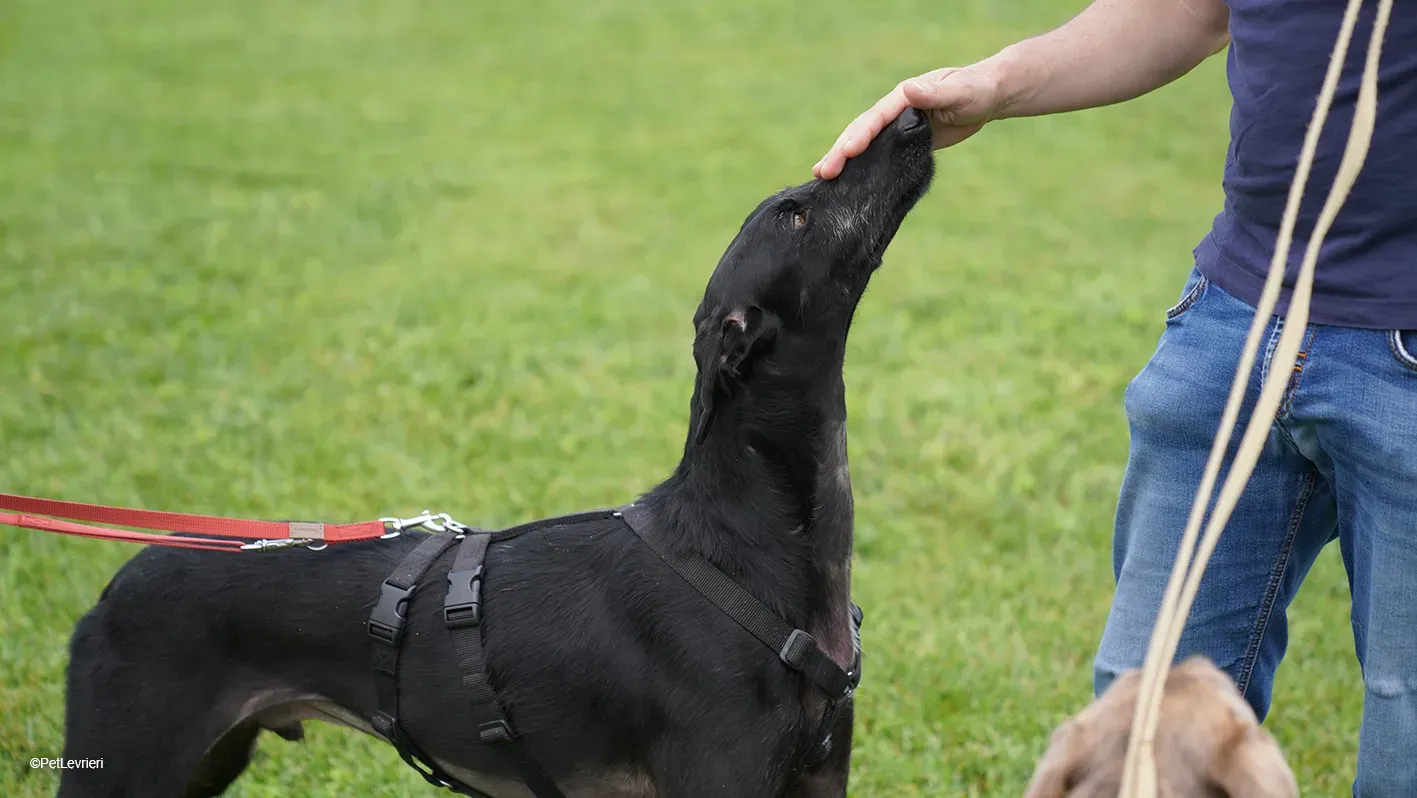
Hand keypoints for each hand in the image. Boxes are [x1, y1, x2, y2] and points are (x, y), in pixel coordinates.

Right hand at [813, 66, 1003, 179]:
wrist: (984, 97)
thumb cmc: (975, 90)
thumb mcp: (960, 91)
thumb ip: (935, 93)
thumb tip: (908, 88)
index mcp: (903, 98)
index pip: (876, 117)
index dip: (861, 135)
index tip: (847, 152)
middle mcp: (893, 112)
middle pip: (861, 131)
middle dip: (841, 151)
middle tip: (823, 172)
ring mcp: (894, 128)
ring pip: (864, 144)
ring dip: (842, 158)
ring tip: (821, 176)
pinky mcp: (901, 143)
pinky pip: (876, 155)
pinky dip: (861, 166)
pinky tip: (847, 181)